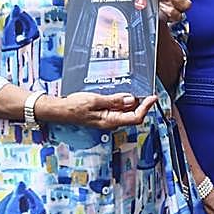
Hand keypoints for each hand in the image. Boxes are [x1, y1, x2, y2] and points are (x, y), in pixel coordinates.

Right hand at [41, 92, 157, 128]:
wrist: (60, 110)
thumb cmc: (75, 106)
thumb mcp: (96, 101)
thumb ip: (114, 101)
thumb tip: (131, 100)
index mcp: (110, 121)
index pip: (135, 118)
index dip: (146, 108)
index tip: (153, 97)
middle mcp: (111, 122)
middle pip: (133, 115)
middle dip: (142, 104)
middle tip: (147, 91)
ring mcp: (108, 119)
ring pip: (127, 112)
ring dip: (133, 102)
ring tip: (137, 91)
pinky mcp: (104, 115)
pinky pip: (119, 109)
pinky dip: (124, 102)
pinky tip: (123, 94)